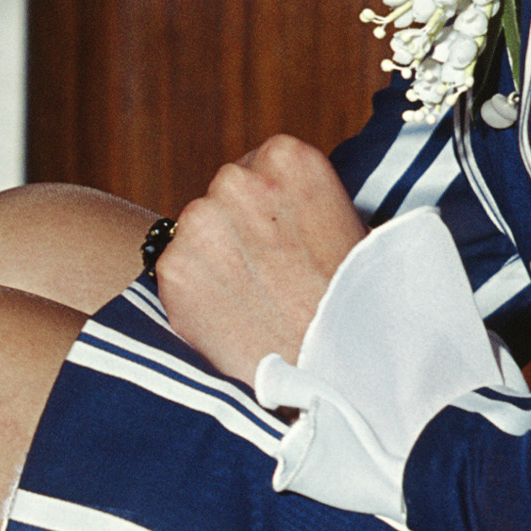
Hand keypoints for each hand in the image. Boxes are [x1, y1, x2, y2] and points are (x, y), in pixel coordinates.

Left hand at [152, 135, 366, 379]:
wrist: (339, 373)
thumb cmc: (356, 303)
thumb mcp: (349, 223)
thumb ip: (302, 199)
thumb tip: (279, 200)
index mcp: (288, 158)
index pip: (257, 167)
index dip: (269, 210)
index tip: (285, 241)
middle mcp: (238, 179)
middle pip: (222, 196)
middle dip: (238, 229)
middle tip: (272, 276)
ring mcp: (199, 222)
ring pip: (197, 234)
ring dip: (215, 261)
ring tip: (257, 301)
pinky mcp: (174, 267)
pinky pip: (178, 272)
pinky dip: (196, 295)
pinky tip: (234, 317)